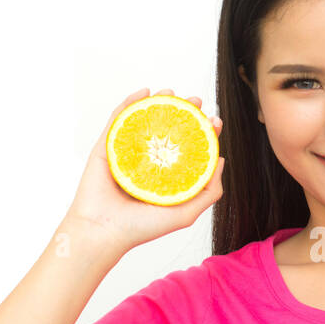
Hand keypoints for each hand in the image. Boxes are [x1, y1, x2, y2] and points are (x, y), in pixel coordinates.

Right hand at [63, 87, 224, 251]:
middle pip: (168, 130)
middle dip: (184, 112)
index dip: (202, 132)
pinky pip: (118, 120)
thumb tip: (220, 160)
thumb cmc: (142, 228)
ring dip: (159, 102)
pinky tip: (144, 92)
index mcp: (166, 175)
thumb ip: (208, 191)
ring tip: (172, 92)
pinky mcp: (106, 147)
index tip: (214, 120)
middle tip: (196, 101)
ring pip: (144, 121)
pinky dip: (130, 103)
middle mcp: (148, 162)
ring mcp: (127, 153)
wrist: (103, 231)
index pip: (188, 148)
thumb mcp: (186, 212)